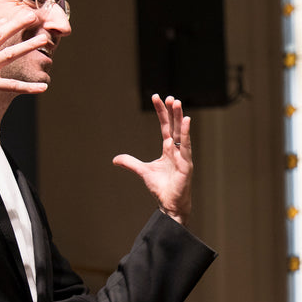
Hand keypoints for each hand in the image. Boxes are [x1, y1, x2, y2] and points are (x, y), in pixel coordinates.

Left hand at [113, 95, 191, 223]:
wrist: (169, 204)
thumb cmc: (161, 188)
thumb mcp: (143, 171)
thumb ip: (131, 162)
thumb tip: (115, 159)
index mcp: (169, 149)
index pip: (165, 126)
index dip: (161, 112)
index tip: (156, 97)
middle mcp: (177, 150)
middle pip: (174, 126)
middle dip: (172, 111)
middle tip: (169, 97)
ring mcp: (183, 156)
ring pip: (181, 133)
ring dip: (179, 117)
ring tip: (177, 103)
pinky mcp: (186, 164)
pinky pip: (186, 146)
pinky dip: (186, 133)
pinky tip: (186, 120)